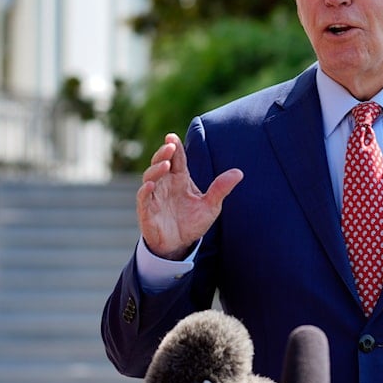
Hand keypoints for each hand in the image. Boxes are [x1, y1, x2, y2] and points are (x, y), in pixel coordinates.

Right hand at [137, 133, 242, 259]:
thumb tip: (239, 173)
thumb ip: (221, 189)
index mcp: (180, 179)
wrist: (180, 245)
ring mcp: (155, 196)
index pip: (176, 159)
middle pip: (160, 163)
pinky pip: (143, 198)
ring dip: (156, 169)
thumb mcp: (211, 205)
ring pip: (149, 177)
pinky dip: (145, 191)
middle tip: (169, 146)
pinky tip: (150, 185)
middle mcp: (165, 184)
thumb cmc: (193, 222)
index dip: (174, 147)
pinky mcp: (147, 211)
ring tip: (165, 164)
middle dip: (163, 153)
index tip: (172, 137)